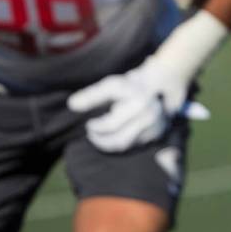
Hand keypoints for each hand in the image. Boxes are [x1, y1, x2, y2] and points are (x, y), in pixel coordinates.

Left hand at [67, 58, 187, 152]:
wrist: (159, 86)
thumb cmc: (129, 85)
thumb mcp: (111, 85)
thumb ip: (92, 95)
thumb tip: (71, 105)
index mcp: (137, 101)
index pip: (110, 125)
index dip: (95, 128)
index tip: (89, 124)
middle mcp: (149, 115)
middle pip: (118, 139)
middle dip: (100, 140)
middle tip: (91, 134)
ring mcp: (155, 126)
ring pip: (126, 145)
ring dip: (109, 145)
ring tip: (99, 138)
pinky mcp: (158, 134)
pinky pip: (134, 146)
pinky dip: (121, 144)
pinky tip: (114, 137)